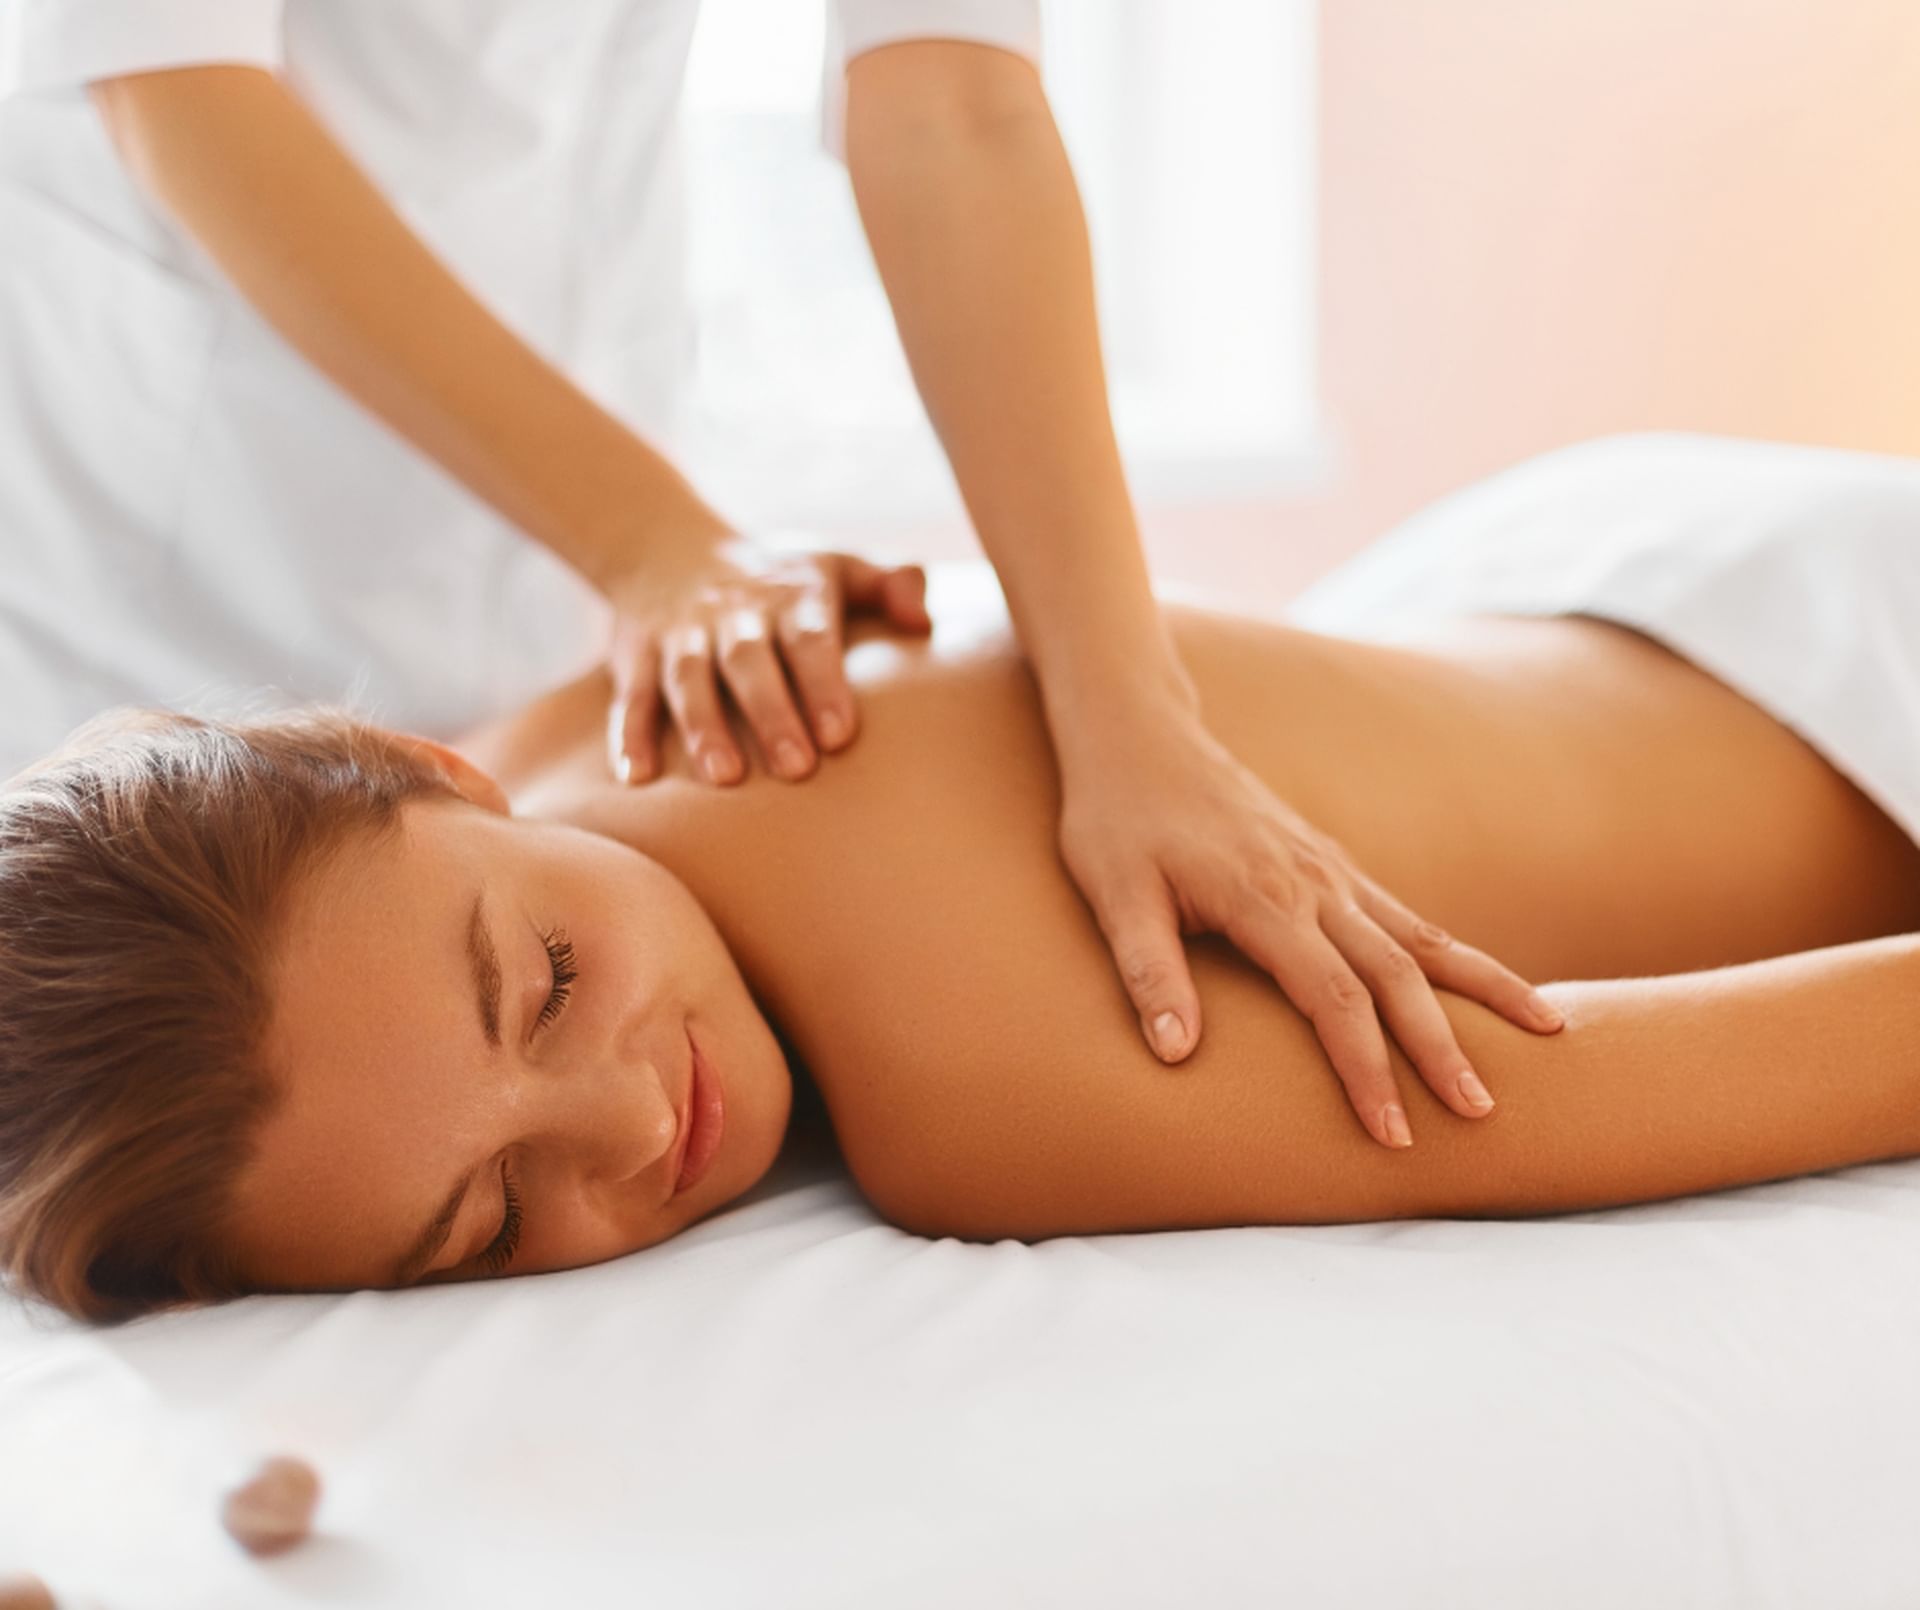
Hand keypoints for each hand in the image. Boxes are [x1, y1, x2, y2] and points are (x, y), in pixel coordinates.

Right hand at [602, 536, 930, 784]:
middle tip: (798, 770)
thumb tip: (924, 621)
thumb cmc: (776, 576)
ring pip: (689, 680)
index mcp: (790, 597)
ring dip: (704, 727)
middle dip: (772, 714)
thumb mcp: (835, 564)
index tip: (842, 734)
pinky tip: (638, 777)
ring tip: (725, 778)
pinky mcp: (635, 656)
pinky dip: (629, 734)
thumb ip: (888, 586)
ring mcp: (680, 635)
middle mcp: (733, 615)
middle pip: (750, 663)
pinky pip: (630, 695)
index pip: (810, 639)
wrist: (664, 540)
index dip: (824, 684)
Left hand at [1056, 707, 1563, 1148]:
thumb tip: (1176, 1057)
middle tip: (1482, 1114)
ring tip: (1551, 1034)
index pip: (1333, 999)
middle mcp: (1314, 884)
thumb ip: (1148, 974)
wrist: (1140, 738)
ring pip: (1422, 939)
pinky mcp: (1333, 864)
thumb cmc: (1117, 823)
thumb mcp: (1114, 897)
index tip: (1391, 1132)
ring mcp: (1332, 872)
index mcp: (1263, 897)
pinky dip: (1454, 953)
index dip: (1365, 1069)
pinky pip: (1407, 915)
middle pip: (1395, 976)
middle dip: (1442, 1048)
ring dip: (1484, 989)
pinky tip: (1487, 985)